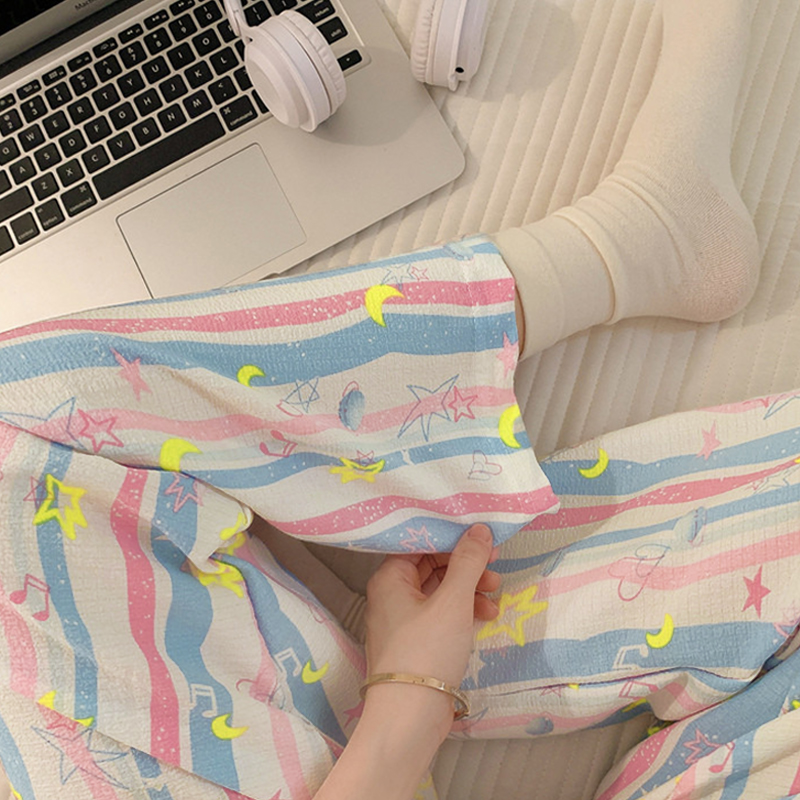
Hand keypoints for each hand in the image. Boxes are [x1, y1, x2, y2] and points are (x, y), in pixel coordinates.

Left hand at [364, 524, 500, 692]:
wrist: (409, 718)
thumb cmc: (426, 651)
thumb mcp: (453, 601)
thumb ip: (468, 562)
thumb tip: (479, 530)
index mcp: (389, 578)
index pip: (419, 542)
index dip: (451, 538)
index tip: (480, 539)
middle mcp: (390, 595)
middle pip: (431, 566)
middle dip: (465, 565)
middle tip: (494, 567)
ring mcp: (402, 621)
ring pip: (438, 591)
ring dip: (468, 589)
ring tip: (495, 595)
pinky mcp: (415, 644)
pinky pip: (440, 615)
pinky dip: (462, 612)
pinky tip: (485, 616)